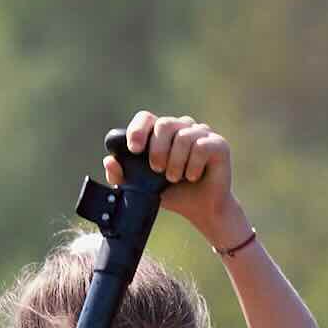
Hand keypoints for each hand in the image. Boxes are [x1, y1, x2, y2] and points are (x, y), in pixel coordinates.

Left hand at [113, 109, 249, 254]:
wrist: (202, 210)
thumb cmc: (174, 194)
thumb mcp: (142, 188)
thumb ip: (122, 177)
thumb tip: (108, 161)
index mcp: (162, 133)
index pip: (146, 117)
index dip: (138, 130)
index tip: (134, 150)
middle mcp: (182, 128)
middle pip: (164, 124)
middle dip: (157, 150)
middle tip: (157, 170)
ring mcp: (202, 134)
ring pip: (183, 136)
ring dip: (176, 162)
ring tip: (176, 177)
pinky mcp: (219, 144)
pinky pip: (201, 146)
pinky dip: (194, 165)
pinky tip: (193, 176)